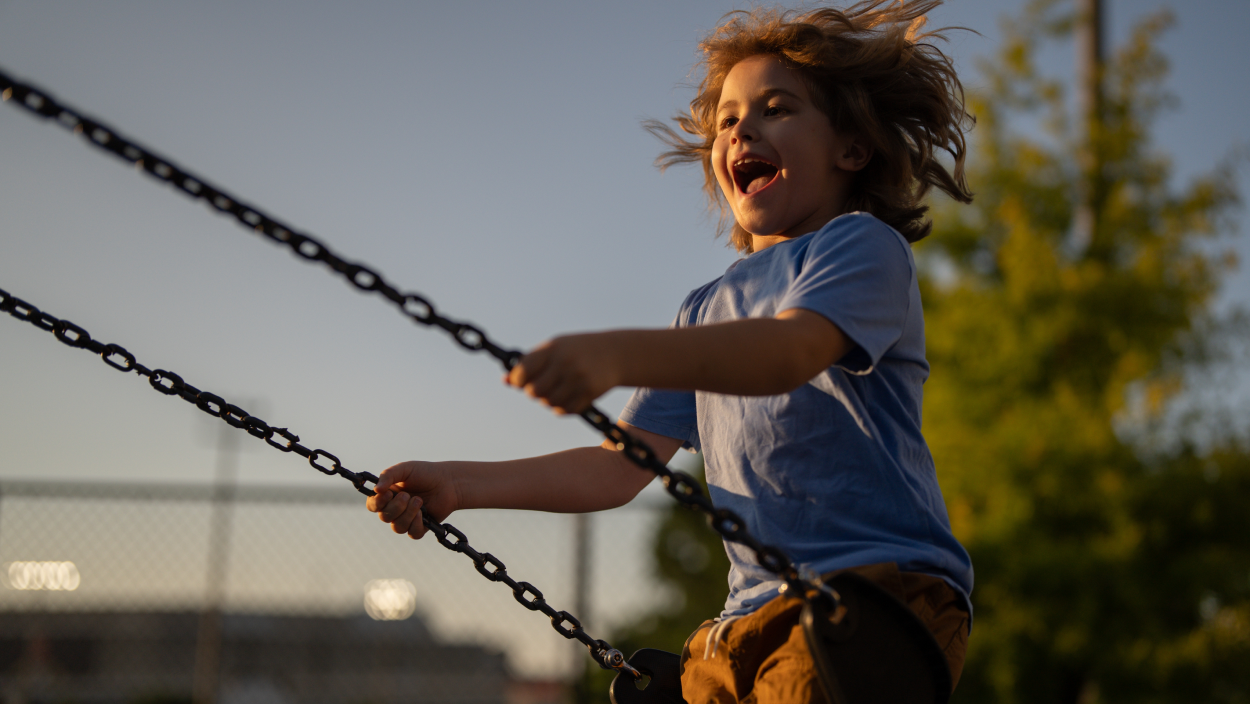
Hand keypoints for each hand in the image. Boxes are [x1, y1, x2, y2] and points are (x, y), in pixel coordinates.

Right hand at [365, 461, 456, 539]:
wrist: (448, 482)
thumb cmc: (425, 473)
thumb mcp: (405, 469)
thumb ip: (388, 475)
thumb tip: (376, 490)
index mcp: (387, 495)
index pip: (372, 505)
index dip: (377, 503)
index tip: (388, 494)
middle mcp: (395, 509)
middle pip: (384, 517)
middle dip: (396, 507)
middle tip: (408, 495)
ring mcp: (407, 519)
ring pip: (397, 527)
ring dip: (408, 514)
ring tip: (419, 501)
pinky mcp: (420, 527)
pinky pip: (412, 533)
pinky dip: (416, 524)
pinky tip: (423, 513)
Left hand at [505, 332, 621, 414]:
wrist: (616, 353)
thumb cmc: (578, 350)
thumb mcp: (556, 347)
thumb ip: (531, 362)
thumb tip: (505, 381)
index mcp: (554, 348)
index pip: (523, 371)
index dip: (517, 380)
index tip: (519, 381)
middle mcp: (566, 363)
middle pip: (534, 391)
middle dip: (534, 392)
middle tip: (541, 386)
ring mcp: (579, 379)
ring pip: (549, 403)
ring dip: (548, 400)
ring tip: (556, 389)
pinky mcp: (590, 393)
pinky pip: (565, 410)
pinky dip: (562, 407)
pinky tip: (568, 395)